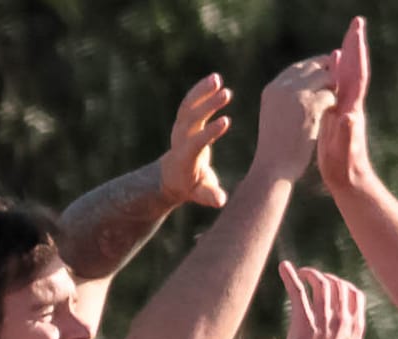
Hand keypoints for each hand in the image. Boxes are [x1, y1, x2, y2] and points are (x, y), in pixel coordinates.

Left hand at [159, 74, 231, 208]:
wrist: (171, 177)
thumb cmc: (190, 187)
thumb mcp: (200, 195)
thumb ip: (210, 195)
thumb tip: (221, 200)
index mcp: (185, 158)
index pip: (197, 142)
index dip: (210, 132)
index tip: (227, 122)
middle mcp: (181, 139)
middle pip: (191, 118)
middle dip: (208, 106)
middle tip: (226, 93)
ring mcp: (181, 128)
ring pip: (189, 106)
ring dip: (202, 91)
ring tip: (218, 78)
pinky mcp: (184, 121)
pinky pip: (190, 102)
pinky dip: (200, 90)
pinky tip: (215, 78)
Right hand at [253, 52, 340, 181]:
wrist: (273, 167)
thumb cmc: (275, 151)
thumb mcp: (274, 119)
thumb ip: (284, 103)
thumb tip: (297, 97)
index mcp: (271, 90)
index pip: (296, 69)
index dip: (313, 69)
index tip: (325, 73)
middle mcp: (282, 87)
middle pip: (310, 67)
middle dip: (327, 71)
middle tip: (339, 79)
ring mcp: (296, 94)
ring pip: (323, 76)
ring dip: (332, 86)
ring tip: (335, 99)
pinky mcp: (309, 106)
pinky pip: (329, 93)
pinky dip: (334, 102)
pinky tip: (334, 112)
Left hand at [279, 262, 365, 338]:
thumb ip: (349, 337)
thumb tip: (347, 328)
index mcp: (355, 328)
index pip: (355, 295)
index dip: (344, 285)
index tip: (333, 286)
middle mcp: (342, 321)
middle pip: (339, 286)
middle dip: (327, 277)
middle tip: (314, 278)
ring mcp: (324, 321)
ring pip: (321, 284)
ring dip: (311, 274)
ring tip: (302, 273)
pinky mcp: (304, 323)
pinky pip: (299, 292)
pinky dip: (291, 276)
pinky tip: (284, 267)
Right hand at [319, 17, 374, 192]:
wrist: (349, 181)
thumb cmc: (345, 167)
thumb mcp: (343, 150)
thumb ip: (346, 133)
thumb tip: (347, 117)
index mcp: (352, 107)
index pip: (356, 74)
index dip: (356, 52)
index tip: (356, 32)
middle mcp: (353, 104)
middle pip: (355, 69)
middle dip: (355, 46)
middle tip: (357, 23)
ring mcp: (347, 108)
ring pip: (348, 77)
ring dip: (347, 57)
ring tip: (345, 41)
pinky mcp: (339, 115)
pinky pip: (338, 88)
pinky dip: (336, 75)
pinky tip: (332, 70)